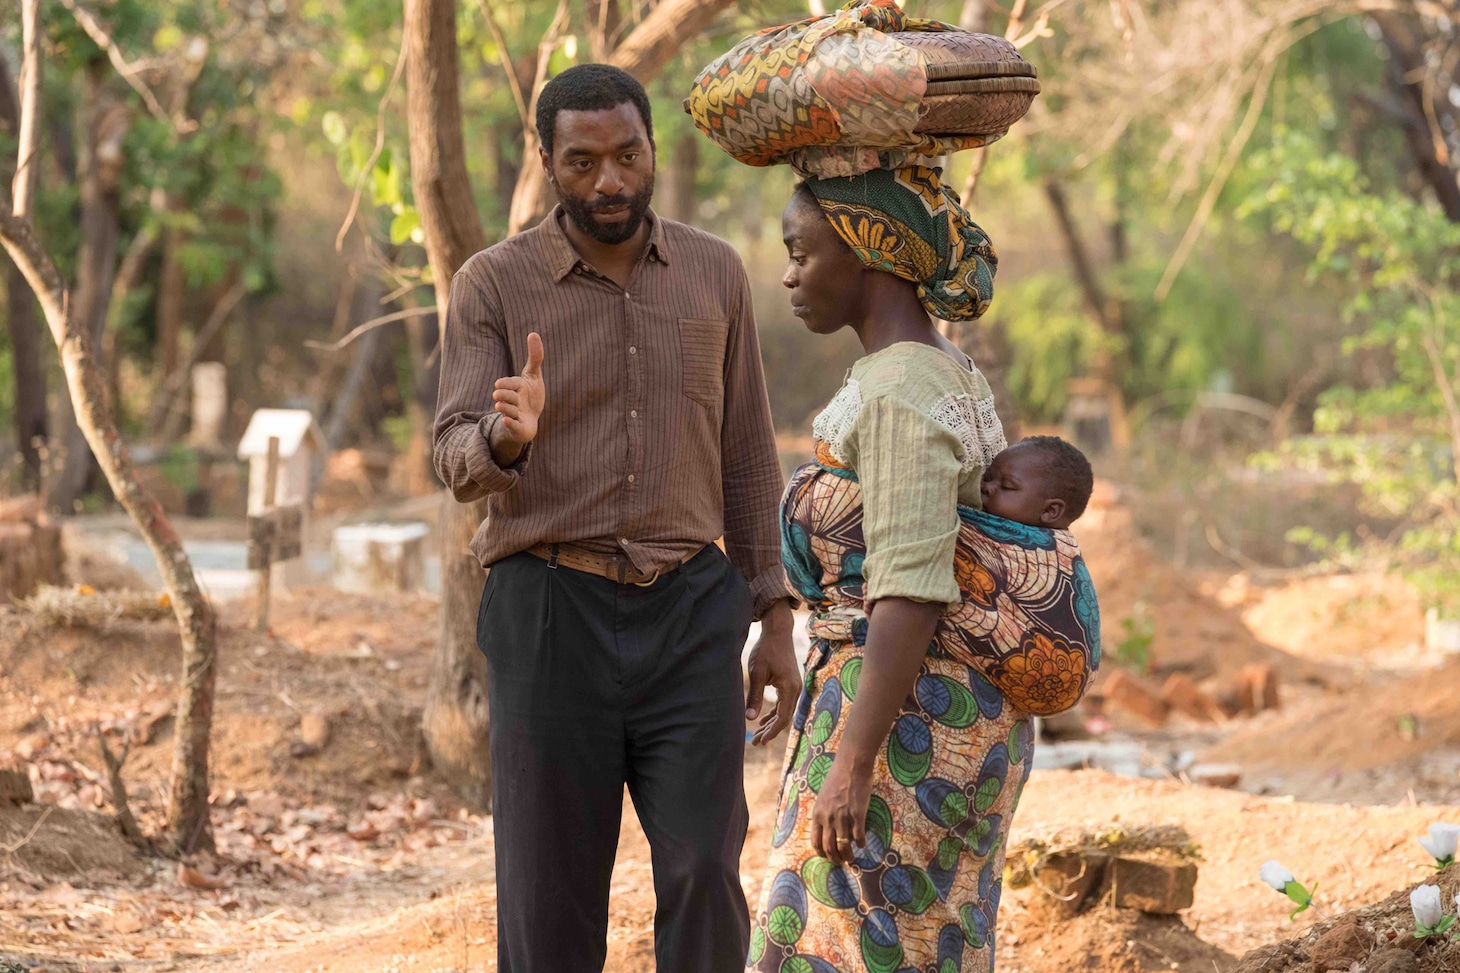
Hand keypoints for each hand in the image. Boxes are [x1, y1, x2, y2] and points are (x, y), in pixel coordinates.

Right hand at [492, 332, 544, 443]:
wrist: (529, 420)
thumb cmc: (530, 395)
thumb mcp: (533, 375)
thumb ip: (535, 356)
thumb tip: (533, 333)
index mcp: (516, 387)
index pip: (509, 383)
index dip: (505, 384)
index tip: (498, 384)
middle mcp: (513, 401)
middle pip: (507, 397)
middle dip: (503, 395)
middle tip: (497, 395)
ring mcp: (515, 414)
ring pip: (509, 411)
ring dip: (505, 409)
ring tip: (500, 406)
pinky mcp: (518, 428)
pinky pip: (513, 426)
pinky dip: (510, 423)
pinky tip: (507, 420)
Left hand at [746, 600, 800, 746]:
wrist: (777, 632)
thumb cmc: (766, 650)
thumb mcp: (757, 673)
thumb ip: (755, 697)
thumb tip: (750, 719)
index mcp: (789, 688)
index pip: (782, 718)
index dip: (771, 732)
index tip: (759, 740)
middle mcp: (795, 689)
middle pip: (784, 717)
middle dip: (770, 731)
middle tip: (755, 742)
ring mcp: (795, 686)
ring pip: (784, 711)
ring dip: (772, 723)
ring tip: (758, 734)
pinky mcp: (790, 683)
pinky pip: (784, 703)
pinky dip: (774, 713)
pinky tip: (764, 719)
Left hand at [811, 754, 872, 865]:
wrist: (851, 766)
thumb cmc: (837, 778)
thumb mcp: (823, 797)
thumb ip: (824, 812)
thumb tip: (827, 827)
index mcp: (818, 814)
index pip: (815, 842)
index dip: (821, 853)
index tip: (827, 857)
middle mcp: (828, 819)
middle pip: (829, 848)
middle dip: (835, 859)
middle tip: (841, 862)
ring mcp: (843, 818)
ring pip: (844, 847)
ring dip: (848, 856)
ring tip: (852, 858)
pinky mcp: (858, 816)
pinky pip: (859, 837)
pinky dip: (861, 843)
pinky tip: (862, 844)